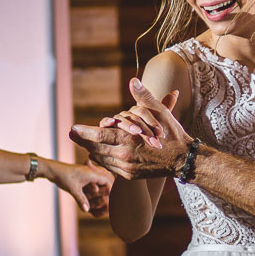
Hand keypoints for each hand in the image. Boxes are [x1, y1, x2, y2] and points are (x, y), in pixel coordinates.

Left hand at [49, 161, 112, 215]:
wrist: (52, 170)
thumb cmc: (63, 177)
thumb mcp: (73, 190)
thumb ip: (82, 200)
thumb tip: (87, 210)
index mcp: (91, 174)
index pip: (106, 181)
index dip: (109, 189)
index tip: (110, 198)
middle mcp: (90, 173)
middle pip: (102, 182)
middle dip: (102, 192)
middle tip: (101, 200)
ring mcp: (85, 174)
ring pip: (95, 183)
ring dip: (95, 191)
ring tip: (93, 199)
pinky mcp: (80, 177)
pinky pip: (89, 183)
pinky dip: (89, 189)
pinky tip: (86, 196)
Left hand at [72, 80, 189, 179]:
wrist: (183, 160)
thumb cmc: (172, 134)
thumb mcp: (160, 113)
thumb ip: (143, 97)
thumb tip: (133, 80)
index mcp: (130, 139)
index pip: (100, 135)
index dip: (84, 132)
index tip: (72, 129)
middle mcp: (125, 156)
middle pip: (96, 148)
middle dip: (82, 140)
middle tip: (71, 134)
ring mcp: (126, 167)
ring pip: (101, 158)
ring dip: (91, 149)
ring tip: (82, 142)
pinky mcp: (129, 175)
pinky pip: (109, 166)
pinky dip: (102, 158)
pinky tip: (97, 152)